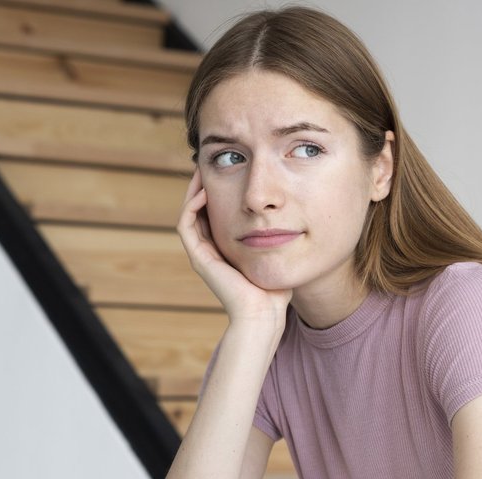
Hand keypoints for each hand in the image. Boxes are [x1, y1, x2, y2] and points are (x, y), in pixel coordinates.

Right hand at [176, 170, 291, 328]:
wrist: (264, 314)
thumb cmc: (276, 289)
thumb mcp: (279, 252)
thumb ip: (280, 235)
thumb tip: (295, 213)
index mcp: (226, 248)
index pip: (216, 212)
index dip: (219, 189)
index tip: (231, 168)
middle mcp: (211, 250)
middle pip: (200, 209)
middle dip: (205, 184)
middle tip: (213, 162)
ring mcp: (202, 254)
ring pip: (189, 212)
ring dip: (194, 189)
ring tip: (204, 169)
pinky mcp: (199, 258)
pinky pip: (186, 224)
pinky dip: (192, 205)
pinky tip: (205, 189)